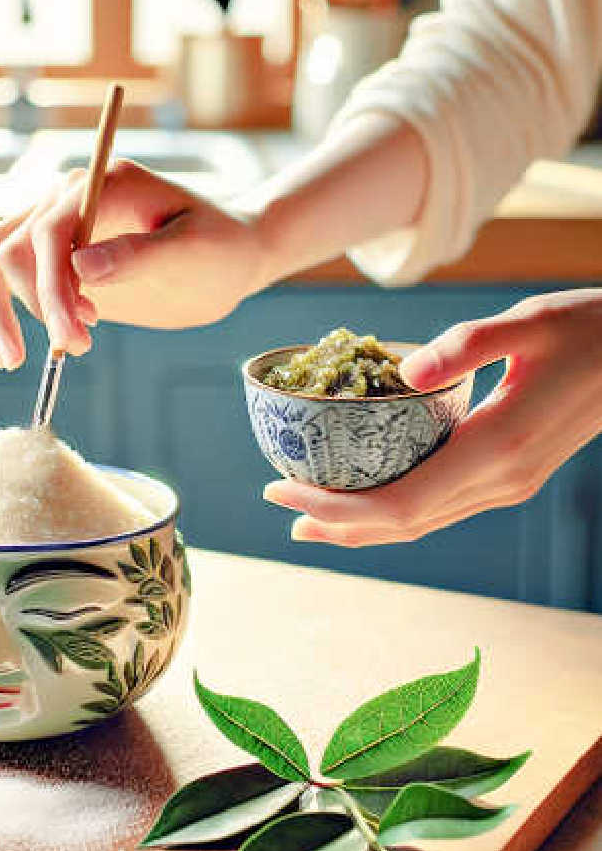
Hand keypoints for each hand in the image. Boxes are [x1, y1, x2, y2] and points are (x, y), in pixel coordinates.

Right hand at [0, 160, 269, 368]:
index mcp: (101, 185)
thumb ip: (141, 254)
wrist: (225, 260)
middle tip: (71, 350)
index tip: (76, 337)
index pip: (48, 233)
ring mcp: (52, 229)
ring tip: (21, 360)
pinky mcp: (49, 262)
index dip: (52, 290)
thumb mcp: (195, 251)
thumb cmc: (218, 250)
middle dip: (27, 307)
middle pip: (3, 248)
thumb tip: (81, 266)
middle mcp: (65, 199)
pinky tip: (4, 351)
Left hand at [264, 289, 601, 545]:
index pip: (400, 501)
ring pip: (421, 523)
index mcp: (500, 448)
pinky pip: (438, 508)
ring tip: (308, 521)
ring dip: (361, 527)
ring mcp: (507, 487)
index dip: (335, 507)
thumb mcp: (528, 323)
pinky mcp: (510, 479)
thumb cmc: (588, 330)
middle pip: (403, 523)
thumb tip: (406, 371)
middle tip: (278, 510)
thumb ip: (467, 345)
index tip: (282, 491)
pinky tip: (366, 501)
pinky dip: (393, 513)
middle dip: (335, 523)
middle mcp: (501, 482)